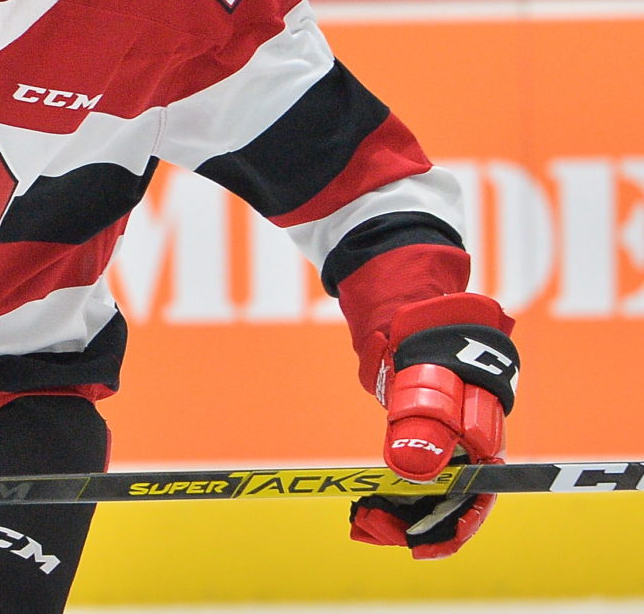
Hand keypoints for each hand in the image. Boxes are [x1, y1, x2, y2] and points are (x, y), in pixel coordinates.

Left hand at [351, 293, 518, 558]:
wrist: (403, 304)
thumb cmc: (421, 329)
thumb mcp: (421, 368)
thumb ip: (423, 415)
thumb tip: (414, 469)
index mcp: (483, 426)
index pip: (477, 491)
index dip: (451, 524)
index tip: (418, 545)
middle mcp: (469, 438)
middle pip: (450, 496)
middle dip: (415, 520)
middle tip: (372, 527)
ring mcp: (444, 435)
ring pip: (429, 488)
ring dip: (400, 509)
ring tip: (364, 520)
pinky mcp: (420, 430)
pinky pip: (412, 473)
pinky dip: (393, 492)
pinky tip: (368, 503)